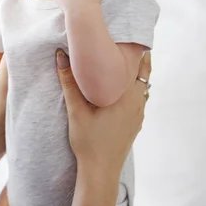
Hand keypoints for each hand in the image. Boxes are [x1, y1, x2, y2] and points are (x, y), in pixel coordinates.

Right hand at [56, 49, 150, 173]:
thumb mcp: (76, 109)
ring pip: (142, 86)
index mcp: (126, 95)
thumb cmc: (88, 141)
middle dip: (137, 58)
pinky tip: (118, 88)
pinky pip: (139, 99)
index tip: (129, 34)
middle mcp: (137, 102)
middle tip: (125, 43)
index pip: (138, 63)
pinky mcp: (135, 123)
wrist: (100, 171)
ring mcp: (138, 114)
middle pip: (144, 73)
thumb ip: (69, 81)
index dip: (135, 48)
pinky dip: (133, 88)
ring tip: (122, 62)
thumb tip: (60, 54)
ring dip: (135, 74)